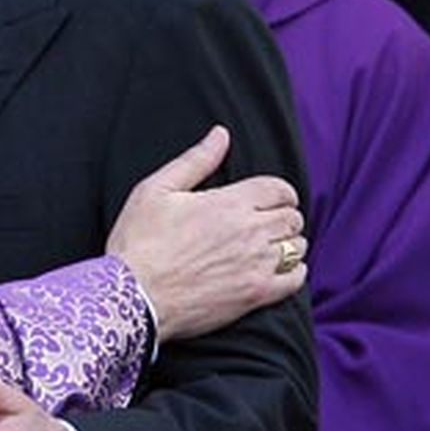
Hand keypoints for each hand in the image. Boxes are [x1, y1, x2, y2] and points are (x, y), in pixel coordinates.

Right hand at [107, 125, 306, 342]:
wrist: (132, 296)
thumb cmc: (138, 241)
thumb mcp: (156, 190)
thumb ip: (195, 160)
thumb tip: (220, 134)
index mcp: (228, 203)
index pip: (280, 189)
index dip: (278, 192)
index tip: (267, 200)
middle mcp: (249, 233)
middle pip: (292, 217)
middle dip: (282, 216)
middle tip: (264, 223)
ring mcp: (256, 266)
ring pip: (297, 247)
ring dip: (288, 243)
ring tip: (267, 246)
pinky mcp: (256, 295)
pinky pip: (296, 279)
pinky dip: (292, 272)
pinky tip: (274, 270)